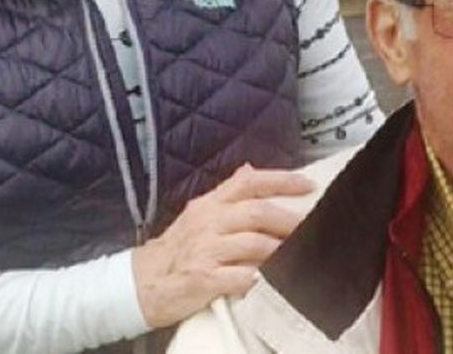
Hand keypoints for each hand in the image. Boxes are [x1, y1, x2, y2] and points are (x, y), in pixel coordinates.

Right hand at [132, 163, 313, 327]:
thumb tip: (249, 170)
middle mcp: (208, 222)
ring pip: (254, 244)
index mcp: (209, 204)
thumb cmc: (175, 250)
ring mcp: (206, 250)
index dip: (281, 180)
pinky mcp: (205, 278)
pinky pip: (242, 276)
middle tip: (311, 227)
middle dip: (288, 221)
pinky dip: (261, 277)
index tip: (307, 185)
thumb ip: (226, 195)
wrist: (142, 282)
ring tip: (299, 254)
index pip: (248, 182)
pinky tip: (274, 279)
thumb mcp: (197, 214)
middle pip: (257, 213)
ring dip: (281, 250)